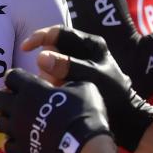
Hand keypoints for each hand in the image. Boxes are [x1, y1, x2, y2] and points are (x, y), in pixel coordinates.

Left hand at [0, 69, 110, 152]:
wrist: (85, 147)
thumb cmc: (86, 113)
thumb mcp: (83, 87)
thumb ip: (67, 81)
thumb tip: (63, 83)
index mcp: (31, 88)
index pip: (11, 76)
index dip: (17, 79)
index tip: (24, 83)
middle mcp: (18, 107)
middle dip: (5, 98)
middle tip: (16, 102)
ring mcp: (17, 130)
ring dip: (7, 120)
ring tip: (18, 123)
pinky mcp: (21, 149)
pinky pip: (6, 145)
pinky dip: (11, 142)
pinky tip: (21, 141)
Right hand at [22, 26, 152, 152]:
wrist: (126, 119)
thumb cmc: (114, 95)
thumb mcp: (92, 77)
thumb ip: (68, 66)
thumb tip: (41, 57)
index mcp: (92, 44)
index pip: (60, 33)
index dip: (41, 37)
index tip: (26, 47)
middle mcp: (84, 51)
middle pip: (55, 48)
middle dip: (46, 62)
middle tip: (45, 77)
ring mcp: (79, 65)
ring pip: (53, 63)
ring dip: (49, 74)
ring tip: (56, 87)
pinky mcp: (74, 78)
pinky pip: (56, 75)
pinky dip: (53, 82)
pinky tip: (58, 92)